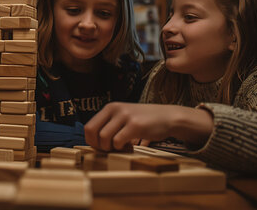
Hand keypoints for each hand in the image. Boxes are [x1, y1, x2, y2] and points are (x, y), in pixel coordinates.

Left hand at [84, 102, 213, 151]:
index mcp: (110, 108)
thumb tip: (94, 141)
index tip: (101, 147)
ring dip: (109, 148)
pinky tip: (128, 147)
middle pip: (92, 132)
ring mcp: (125, 116)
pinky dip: (120, 148)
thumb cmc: (144, 120)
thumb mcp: (123, 116)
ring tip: (120, 148)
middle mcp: (115, 109)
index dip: (91, 141)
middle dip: (98, 145)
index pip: (89, 126)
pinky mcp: (135, 125)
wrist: (167, 117)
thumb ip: (109, 124)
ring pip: (104, 137)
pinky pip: (118, 141)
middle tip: (109, 150)